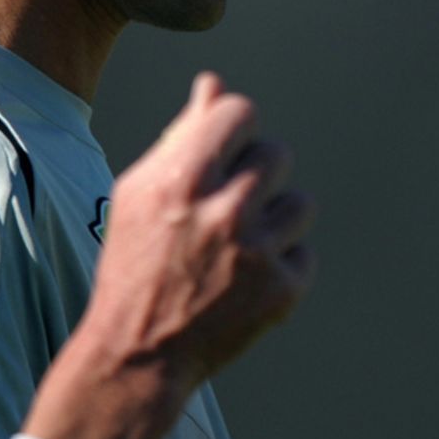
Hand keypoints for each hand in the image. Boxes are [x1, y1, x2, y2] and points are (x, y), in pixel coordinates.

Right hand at [23, 72, 313, 438]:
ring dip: (275, 219)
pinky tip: (246, 280)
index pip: (241, 113)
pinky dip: (281, 265)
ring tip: (241, 244)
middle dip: (256, 173)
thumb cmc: (134, 264)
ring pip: (301, 203)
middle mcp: (223, 212)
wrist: (138, 354)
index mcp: (182, 180)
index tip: (224, 153)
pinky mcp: (281, 292)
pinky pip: (305, 253)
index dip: (234, 128)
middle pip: (277, 154)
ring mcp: (256, 254)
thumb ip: (181, 135)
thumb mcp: (139, 194)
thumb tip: (213, 84)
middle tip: (228, 206)